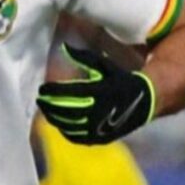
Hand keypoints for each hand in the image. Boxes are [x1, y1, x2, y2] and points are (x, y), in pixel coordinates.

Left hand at [36, 45, 155, 144]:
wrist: (144, 103)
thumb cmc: (121, 80)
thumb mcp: (104, 66)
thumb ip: (83, 58)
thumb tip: (64, 47)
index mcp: (100, 92)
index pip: (69, 93)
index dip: (53, 91)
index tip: (42, 88)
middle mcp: (99, 111)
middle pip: (66, 111)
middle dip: (50, 105)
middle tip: (40, 99)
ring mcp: (99, 127)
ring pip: (69, 126)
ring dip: (54, 118)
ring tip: (45, 110)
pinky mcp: (100, 138)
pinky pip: (77, 137)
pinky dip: (65, 129)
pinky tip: (58, 122)